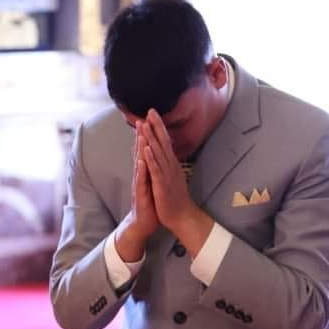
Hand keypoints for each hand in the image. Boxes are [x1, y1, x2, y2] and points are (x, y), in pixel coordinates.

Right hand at [115, 127, 158, 261]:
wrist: (143, 223)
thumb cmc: (149, 203)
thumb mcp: (151, 183)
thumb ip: (150, 169)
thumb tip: (151, 157)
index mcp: (146, 171)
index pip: (146, 150)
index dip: (147, 135)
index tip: (149, 119)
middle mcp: (141, 175)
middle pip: (140, 152)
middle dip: (141, 136)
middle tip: (140, 119)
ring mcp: (139, 184)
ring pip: (139, 163)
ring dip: (139, 149)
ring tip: (140, 134)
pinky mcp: (140, 194)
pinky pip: (141, 180)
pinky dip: (141, 170)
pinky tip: (141, 160)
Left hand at [140, 110, 197, 228]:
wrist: (182, 217)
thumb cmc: (175, 198)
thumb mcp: (171, 177)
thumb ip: (168, 164)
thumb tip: (166, 153)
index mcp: (171, 164)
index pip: (165, 142)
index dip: (159, 127)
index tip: (152, 114)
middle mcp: (170, 166)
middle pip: (163, 143)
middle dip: (156, 126)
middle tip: (150, 111)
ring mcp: (167, 175)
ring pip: (158, 153)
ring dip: (152, 138)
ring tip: (146, 124)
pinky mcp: (162, 185)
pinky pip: (156, 170)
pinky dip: (151, 158)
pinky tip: (146, 149)